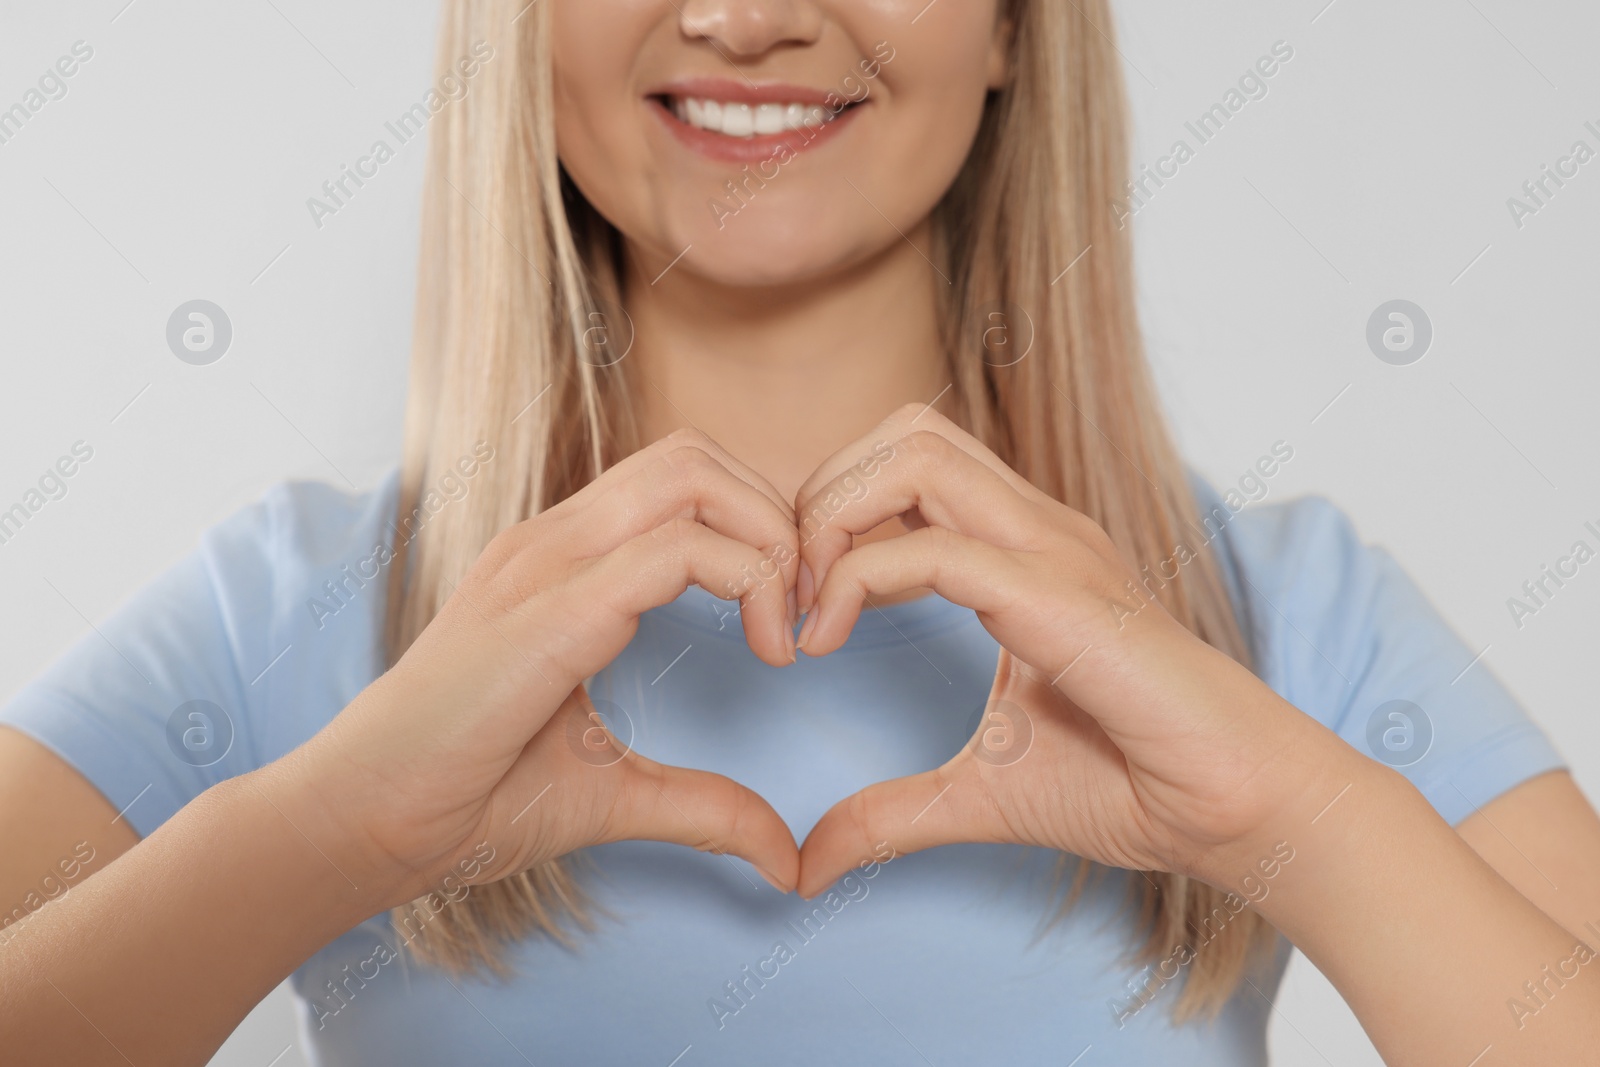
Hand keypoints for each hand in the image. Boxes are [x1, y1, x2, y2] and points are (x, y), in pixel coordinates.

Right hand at [280, 429, 804, 909]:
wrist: (361, 824)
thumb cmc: (465, 796)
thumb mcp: (612, 792)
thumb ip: (704, 805)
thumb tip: (785, 855)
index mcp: (562, 561)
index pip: (681, 480)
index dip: (759, 528)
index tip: (797, 619)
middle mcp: (553, 540)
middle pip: (696, 456)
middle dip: (776, 515)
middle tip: (808, 610)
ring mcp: (544, 564)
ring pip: (691, 478)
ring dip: (768, 539)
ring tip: (790, 629)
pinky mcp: (547, 611)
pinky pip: (672, 552)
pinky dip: (746, 580)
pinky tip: (767, 652)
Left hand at [792, 404, 1353, 896]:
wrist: (1236, 811)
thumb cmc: (1132, 785)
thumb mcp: (977, 795)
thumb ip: (889, 815)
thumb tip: (808, 865)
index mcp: (1019, 551)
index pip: (905, 464)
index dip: (830, 516)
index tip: (797, 610)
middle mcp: (1035, 529)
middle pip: (901, 431)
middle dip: (820, 496)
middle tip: (788, 595)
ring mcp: (1053, 551)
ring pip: (912, 454)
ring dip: (831, 517)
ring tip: (806, 609)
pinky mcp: (1062, 597)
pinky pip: (934, 549)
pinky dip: (857, 578)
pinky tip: (827, 640)